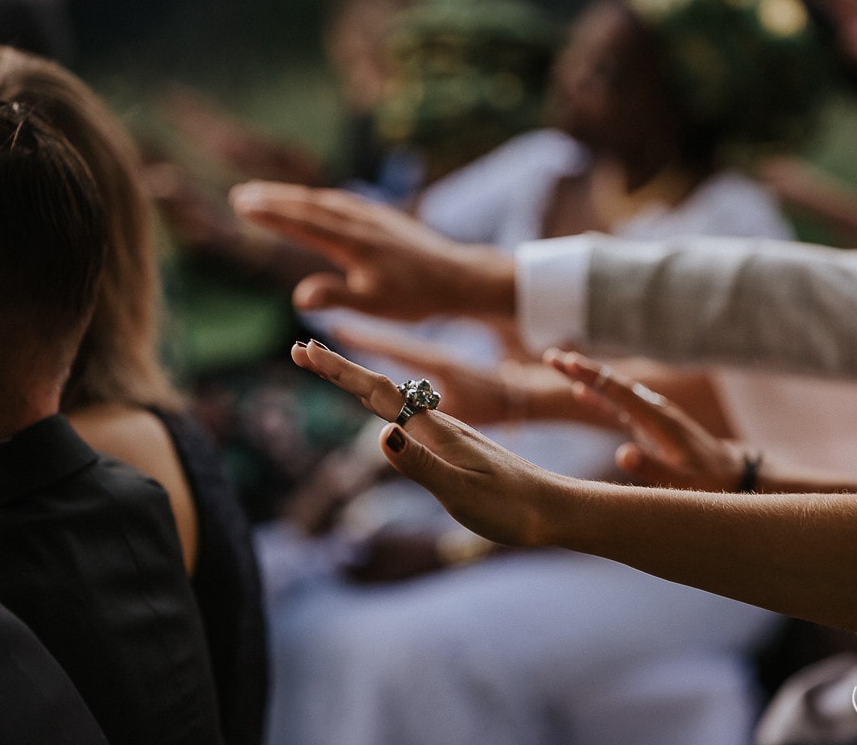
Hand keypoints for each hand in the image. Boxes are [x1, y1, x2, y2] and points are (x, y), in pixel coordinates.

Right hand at [231, 181, 514, 319]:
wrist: (459, 278)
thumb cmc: (417, 297)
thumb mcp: (375, 304)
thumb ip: (337, 296)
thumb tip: (299, 298)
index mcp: (353, 242)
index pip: (304, 222)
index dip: (271, 213)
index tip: (242, 204)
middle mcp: (361, 222)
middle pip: (310, 205)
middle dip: (274, 199)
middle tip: (240, 195)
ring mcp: (374, 216)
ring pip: (326, 201)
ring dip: (294, 197)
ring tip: (267, 195)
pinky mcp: (384, 218)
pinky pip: (344, 201)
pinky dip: (320, 199)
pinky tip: (315, 202)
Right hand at [291, 340, 564, 546]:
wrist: (555, 508)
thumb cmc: (511, 505)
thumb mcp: (461, 491)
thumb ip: (421, 464)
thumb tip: (380, 434)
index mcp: (434, 429)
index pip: (377, 392)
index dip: (339, 372)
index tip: (304, 348)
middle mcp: (437, 423)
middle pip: (379, 388)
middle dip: (339, 369)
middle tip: (301, 349)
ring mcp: (446, 433)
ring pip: (394, 399)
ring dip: (359, 382)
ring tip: (330, 368)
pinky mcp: (454, 447)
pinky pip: (408, 417)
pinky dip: (385, 405)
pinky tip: (384, 410)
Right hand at [546, 349, 756, 491]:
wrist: (730, 473)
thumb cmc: (707, 479)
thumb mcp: (681, 478)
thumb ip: (651, 466)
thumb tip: (622, 454)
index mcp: (658, 419)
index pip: (619, 392)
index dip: (593, 378)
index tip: (568, 364)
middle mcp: (653, 410)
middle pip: (612, 384)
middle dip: (582, 370)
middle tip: (551, 357)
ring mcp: (650, 415)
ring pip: (613, 391)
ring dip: (586, 379)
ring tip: (558, 364)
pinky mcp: (648, 424)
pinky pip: (618, 405)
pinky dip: (598, 397)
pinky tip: (579, 393)